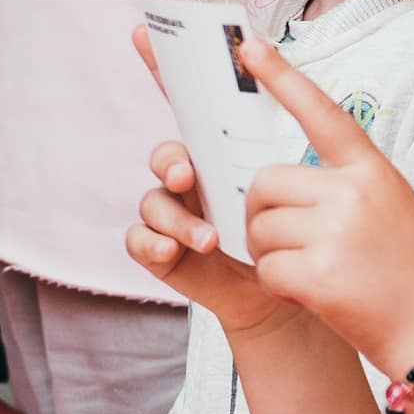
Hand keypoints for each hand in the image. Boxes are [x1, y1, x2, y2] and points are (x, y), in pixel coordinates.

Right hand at [124, 124, 299, 341]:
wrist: (267, 295)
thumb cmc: (272, 245)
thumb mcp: (277, 209)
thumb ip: (266, 180)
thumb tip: (269, 159)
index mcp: (216, 168)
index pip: (192, 135)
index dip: (183, 119)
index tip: (185, 125)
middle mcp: (186, 188)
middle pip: (163, 160)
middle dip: (170, 164)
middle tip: (184, 177)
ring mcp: (168, 218)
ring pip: (152, 203)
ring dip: (176, 220)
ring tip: (208, 241)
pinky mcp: (155, 250)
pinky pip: (136, 239)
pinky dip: (149, 243)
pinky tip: (169, 251)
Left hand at [217, 39, 413, 375]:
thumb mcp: (395, 214)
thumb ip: (345, 191)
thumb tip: (279, 188)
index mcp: (374, 171)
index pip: (322, 113)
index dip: (282, 77)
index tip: (249, 46)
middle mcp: (354, 193)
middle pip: (265, 183)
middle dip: (264, 214)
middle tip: (293, 244)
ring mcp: (336, 232)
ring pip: (259, 228)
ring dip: (272, 254)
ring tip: (317, 274)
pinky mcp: (318, 274)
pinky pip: (265, 269)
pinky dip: (278, 287)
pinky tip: (314, 298)